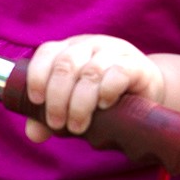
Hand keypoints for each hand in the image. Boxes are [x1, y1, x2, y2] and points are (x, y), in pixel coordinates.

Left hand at [23, 35, 165, 140]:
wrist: (147, 94)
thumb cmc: (103, 99)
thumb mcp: (74, 106)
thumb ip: (51, 117)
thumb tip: (33, 134)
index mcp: (70, 49)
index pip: (47, 52)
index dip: (37, 75)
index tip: (36, 101)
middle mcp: (89, 45)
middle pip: (66, 64)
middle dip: (57, 98)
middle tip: (57, 124)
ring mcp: (114, 51)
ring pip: (90, 72)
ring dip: (80, 103)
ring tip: (78, 127)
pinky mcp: (136, 64)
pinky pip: (118, 73)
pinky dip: (106, 91)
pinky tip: (103, 106)